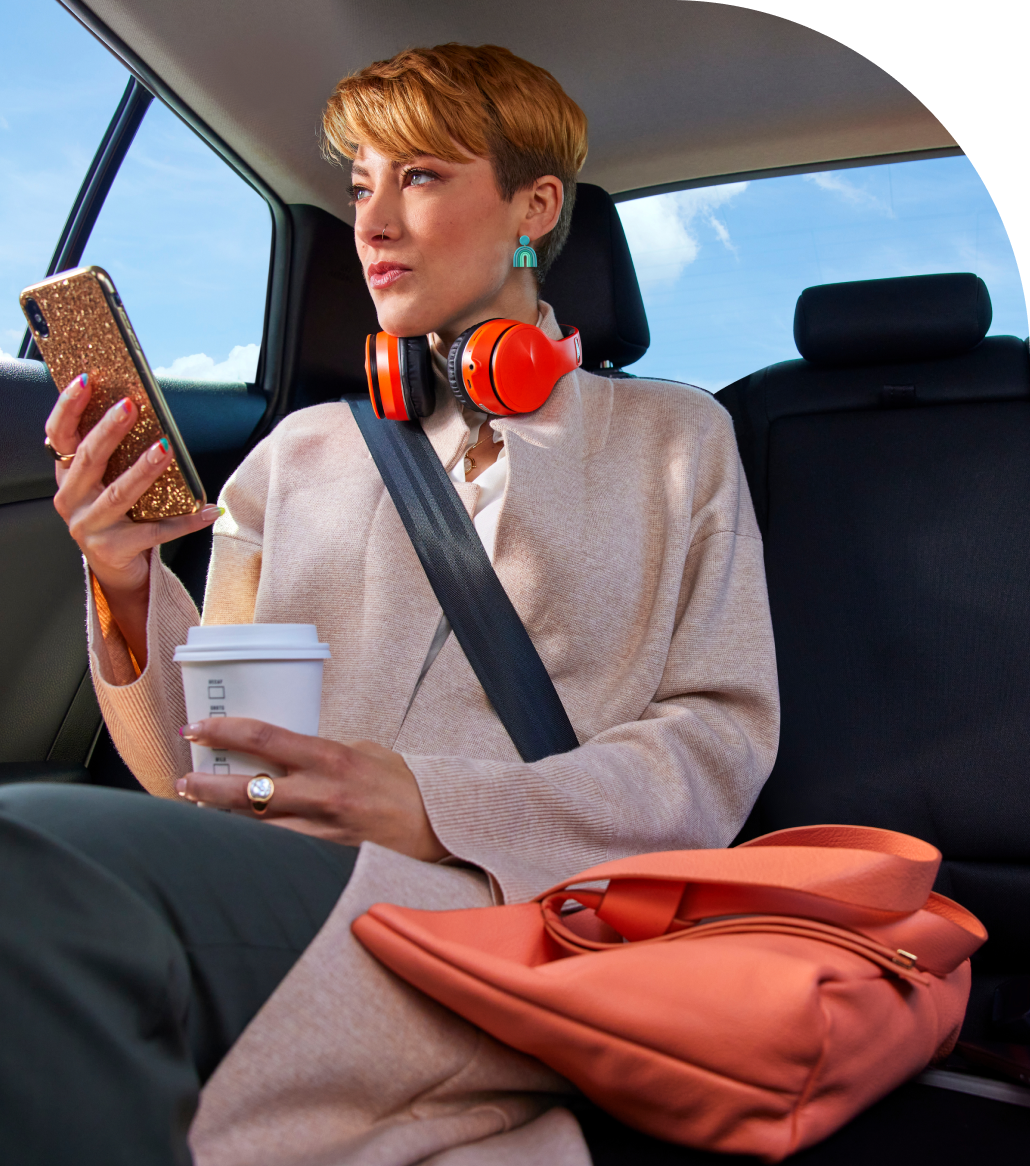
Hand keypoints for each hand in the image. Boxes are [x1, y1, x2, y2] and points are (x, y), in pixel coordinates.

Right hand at [46, 375, 221, 663]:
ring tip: (165, 448)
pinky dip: (184, 521)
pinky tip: (207, 511)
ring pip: (119, 494)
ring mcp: (90, 528)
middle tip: (131, 407)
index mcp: (67, 477)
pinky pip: (155, 532)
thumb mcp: (104, 484)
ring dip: (143, 469)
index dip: (68, 407)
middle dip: (109, 430)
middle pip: (89, 459)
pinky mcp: (114, 550)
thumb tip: (137, 408)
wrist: (117, 569)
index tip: (86, 381)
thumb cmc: (117, 517)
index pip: (59, 435)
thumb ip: (111, 455)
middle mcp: (71, 501)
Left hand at [176, 717, 448, 860]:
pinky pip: (276, 849)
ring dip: (220, 816)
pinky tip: (233, 836)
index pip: (264, 738)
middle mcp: (320, 794)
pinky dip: (251, 840)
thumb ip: (325, 751)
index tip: (197, 728)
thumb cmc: (403, 786)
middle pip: (245, 788)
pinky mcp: (322, 858)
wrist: (438, 828)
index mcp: (331, 758)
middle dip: (205, 783)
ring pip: (253, 825)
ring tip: (198, 806)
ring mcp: (319, 830)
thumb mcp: (366, 752)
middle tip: (183, 778)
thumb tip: (288, 751)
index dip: (223, 731)